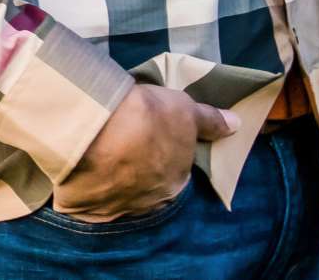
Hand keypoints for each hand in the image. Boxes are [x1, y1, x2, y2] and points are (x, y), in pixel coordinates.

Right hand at [50, 85, 237, 221]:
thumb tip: (237, 125)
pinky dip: (86, 189)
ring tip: (99, 153)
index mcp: (176, 182)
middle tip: (125, 144)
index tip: (152, 137)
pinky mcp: (84, 210)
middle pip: (148, 185)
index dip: (164, 153)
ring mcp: (116, 208)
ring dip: (112, 179)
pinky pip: (88, 201)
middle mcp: (150, 202)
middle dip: (140, 169)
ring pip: (117, 193)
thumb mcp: (185, 110)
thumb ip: (209, 121)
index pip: (175, 171)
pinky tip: (81, 171)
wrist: (98, 132)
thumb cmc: (148, 119)